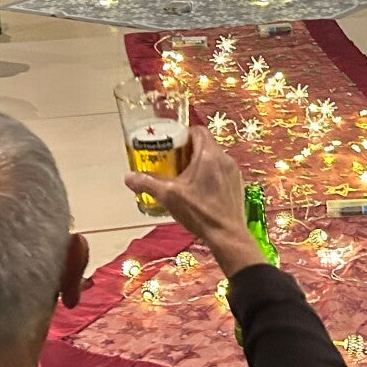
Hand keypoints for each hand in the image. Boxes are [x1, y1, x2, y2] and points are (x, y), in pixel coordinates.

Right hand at [124, 127, 260, 273]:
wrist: (227, 236)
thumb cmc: (201, 213)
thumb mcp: (169, 197)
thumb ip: (147, 184)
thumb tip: (129, 177)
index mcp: (209, 155)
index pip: (198, 130)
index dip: (183, 134)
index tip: (172, 143)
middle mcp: (224, 159)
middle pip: (205, 144)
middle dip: (187, 150)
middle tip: (173, 161)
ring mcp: (233, 172)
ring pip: (213, 158)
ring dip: (198, 162)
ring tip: (183, 176)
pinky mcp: (236, 184)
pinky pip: (221, 171)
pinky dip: (209, 174)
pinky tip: (198, 189)